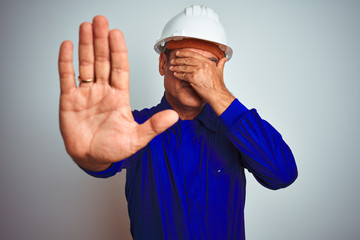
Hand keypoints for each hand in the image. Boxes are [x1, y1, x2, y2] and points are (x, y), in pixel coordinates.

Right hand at [58, 16, 177, 170]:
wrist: (92, 158)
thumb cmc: (114, 149)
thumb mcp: (137, 139)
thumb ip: (154, 126)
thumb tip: (175, 116)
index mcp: (119, 97)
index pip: (120, 68)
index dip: (119, 51)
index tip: (117, 34)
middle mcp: (103, 91)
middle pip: (103, 61)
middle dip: (102, 41)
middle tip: (101, 21)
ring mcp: (86, 94)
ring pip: (86, 65)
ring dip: (86, 46)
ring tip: (86, 27)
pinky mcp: (69, 100)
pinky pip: (67, 77)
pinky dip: (66, 62)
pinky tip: (68, 46)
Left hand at [169, 50, 234, 114]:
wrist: (217, 94)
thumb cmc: (218, 86)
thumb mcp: (220, 72)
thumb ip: (220, 64)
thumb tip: (224, 59)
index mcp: (208, 62)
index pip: (194, 54)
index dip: (185, 53)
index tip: (179, 53)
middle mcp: (203, 65)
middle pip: (187, 60)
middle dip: (178, 60)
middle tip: (173, 60)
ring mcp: (198, 71)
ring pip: (184, 67)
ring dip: (176, 67)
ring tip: (171, 67)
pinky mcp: (194, 78)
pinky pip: (183, 75)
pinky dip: (178, 74)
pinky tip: (175, 74)